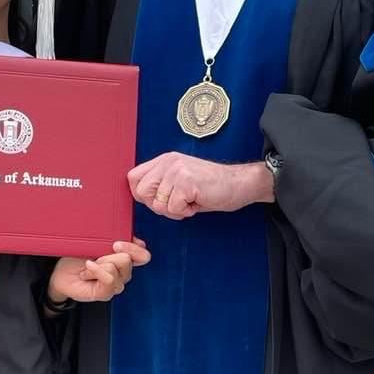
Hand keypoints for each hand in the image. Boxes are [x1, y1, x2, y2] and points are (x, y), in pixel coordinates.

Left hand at [47, 239, 150, 303]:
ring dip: (99, 264)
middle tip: (96, 256)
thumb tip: (136, 239)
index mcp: (125, 258)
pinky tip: (86, 272)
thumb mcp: (98, 242)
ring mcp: (115, 285)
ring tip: (89, 266)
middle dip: (108, 255)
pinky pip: (108, 280)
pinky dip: (95, 272)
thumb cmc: (78, 255)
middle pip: (127, 260)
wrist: (61, 270)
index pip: (143, 256)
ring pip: (115, 269)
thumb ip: (117, 239)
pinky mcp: (106, 294)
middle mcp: (123, 273)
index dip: (133, 248)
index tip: (116, 243)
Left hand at [128, 152, 273, 219]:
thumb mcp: (181, 179)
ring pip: (158, 204)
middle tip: (178, 204)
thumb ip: (162, 184)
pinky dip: (185, 212)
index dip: (142, 195)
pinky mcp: (186, 182)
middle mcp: (168, 162)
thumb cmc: (212, 186)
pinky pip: (173, 209)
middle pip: (141, 191)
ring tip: (190, 201)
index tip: (159, 201)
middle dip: (158, 205)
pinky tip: (197, 202)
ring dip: (174, 210)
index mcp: (164, 160)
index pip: (133, 177)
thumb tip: (143, 197)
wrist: (239, 183)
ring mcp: (177, 170)